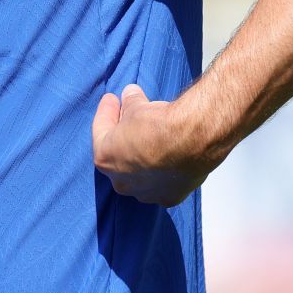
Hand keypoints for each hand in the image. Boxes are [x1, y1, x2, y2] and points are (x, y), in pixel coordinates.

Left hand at [91, 84, 219, 205]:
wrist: (191, 143)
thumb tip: (130, 95)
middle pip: (120, 156)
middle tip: (131, 118)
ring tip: (155, 139)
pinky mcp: (169, 197)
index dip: (107, 111)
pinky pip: (163, 183)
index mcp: (105, 158)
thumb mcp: (138, 106)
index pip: (101, 130)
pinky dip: (165, 170)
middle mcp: (121, 181)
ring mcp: (145, 193)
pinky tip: (172, 158)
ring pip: (141, 174)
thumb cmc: (158, 125)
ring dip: (144, 157)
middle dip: (124, 137)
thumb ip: (130, 102)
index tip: (112, 99)